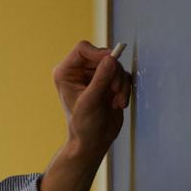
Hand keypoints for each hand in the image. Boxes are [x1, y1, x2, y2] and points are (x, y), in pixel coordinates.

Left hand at [52, 40, 131, 154]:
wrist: (94, 141)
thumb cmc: (84, 125)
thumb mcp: (90, 102)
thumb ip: (100, 80)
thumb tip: (110, 59)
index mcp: (66, 72)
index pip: (82, 48)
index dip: (98, 53)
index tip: (110, 63)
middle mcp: (79, 71)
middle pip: (103, 55)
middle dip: (113, 73)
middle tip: (115, 90)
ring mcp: (94, 76)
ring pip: (116, 65)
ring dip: (120, 83)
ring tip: (116, 101)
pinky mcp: (108, 82)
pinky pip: (123, 75)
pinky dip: (125, 88)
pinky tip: (119, 103)